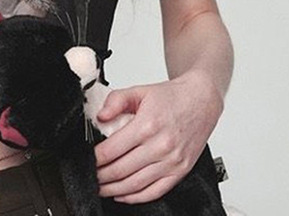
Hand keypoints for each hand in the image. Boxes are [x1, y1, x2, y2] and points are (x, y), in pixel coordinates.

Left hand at [93, 71, 223, 203]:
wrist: (201, 100)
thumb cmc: (172, 97)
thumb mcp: (139, 90)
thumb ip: (116, 100)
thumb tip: (100, 117)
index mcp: (147, 125)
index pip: (113, 150)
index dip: (95, 159)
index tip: (87, 160)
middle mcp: (160, 146)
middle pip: (121, 170)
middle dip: (101, 177)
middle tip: (91, 177)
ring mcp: (171, 161)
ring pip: (136, 185)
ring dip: (115, 190)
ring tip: (102, 188)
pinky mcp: (180, 171)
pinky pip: (155, 192)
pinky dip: (137, 198)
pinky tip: (124, 195)